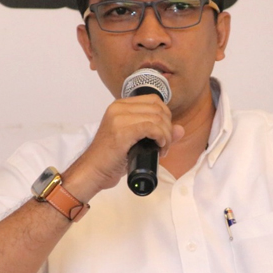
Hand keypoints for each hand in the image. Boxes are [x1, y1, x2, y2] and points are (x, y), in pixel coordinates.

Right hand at [63, 94, 183, 200]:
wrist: (92, 171)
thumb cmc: (112, 159)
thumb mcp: (137, 141)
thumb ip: (158, 133)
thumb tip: (180, 129)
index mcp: (120, 106)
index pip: (154, 100)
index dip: (165, 116)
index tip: (164, 134)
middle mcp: (119, 107)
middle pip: (158, 108)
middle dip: (167, 127)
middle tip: (164, 145)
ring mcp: (119, 118)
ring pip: (157, 118)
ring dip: (166, 135)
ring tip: (161, 149)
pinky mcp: (121, 131)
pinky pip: (152, 127)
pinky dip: (161, 137)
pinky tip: (159, 147)